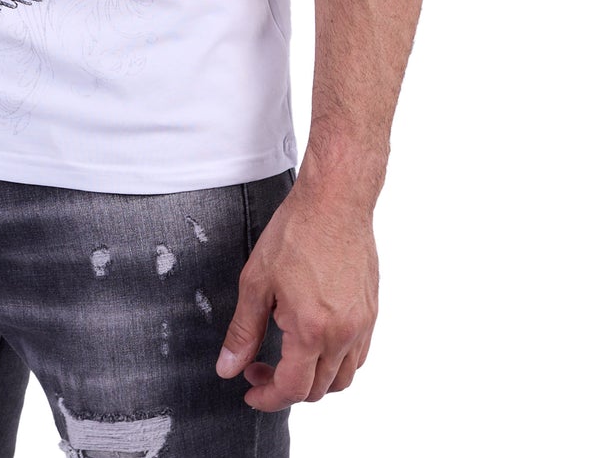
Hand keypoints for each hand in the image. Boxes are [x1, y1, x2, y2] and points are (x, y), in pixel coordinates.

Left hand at [215, 178, 378, 410]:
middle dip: (285, 388)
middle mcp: (343, 335)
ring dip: (314, 380)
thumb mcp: (256, 282)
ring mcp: (362, 325)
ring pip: (342, 378)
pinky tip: (315, 342)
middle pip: (318, 390)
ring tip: (287, 357)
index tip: (250, 390)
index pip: (292, 389)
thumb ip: (243, 331)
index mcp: (312, 331)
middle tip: (258, 366)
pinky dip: (336, 362)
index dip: (267, 397)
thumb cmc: (296, 232)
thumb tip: (228, 368)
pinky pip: (358, 356)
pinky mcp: (371, 312)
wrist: (335, 202)